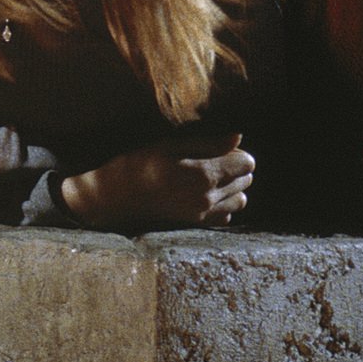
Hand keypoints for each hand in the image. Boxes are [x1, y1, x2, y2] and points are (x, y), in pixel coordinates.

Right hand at [60, 132, 252, 231]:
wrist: (116, 197)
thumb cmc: (139, 164)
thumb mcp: (170, 145)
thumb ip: (208, 143)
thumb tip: (238, 137)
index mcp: (203, 175)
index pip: (246, 163)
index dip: (237, 152)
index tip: (220, 147)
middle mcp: (208, 198)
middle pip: (245, 181)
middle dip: (235, 168)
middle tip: (211, 159)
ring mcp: (203, 214)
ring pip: (240, 200)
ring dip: (232, 187)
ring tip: (210, 177)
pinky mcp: (196, 224)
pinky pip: (226, 215)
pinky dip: (222, 204)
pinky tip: (203, 193)